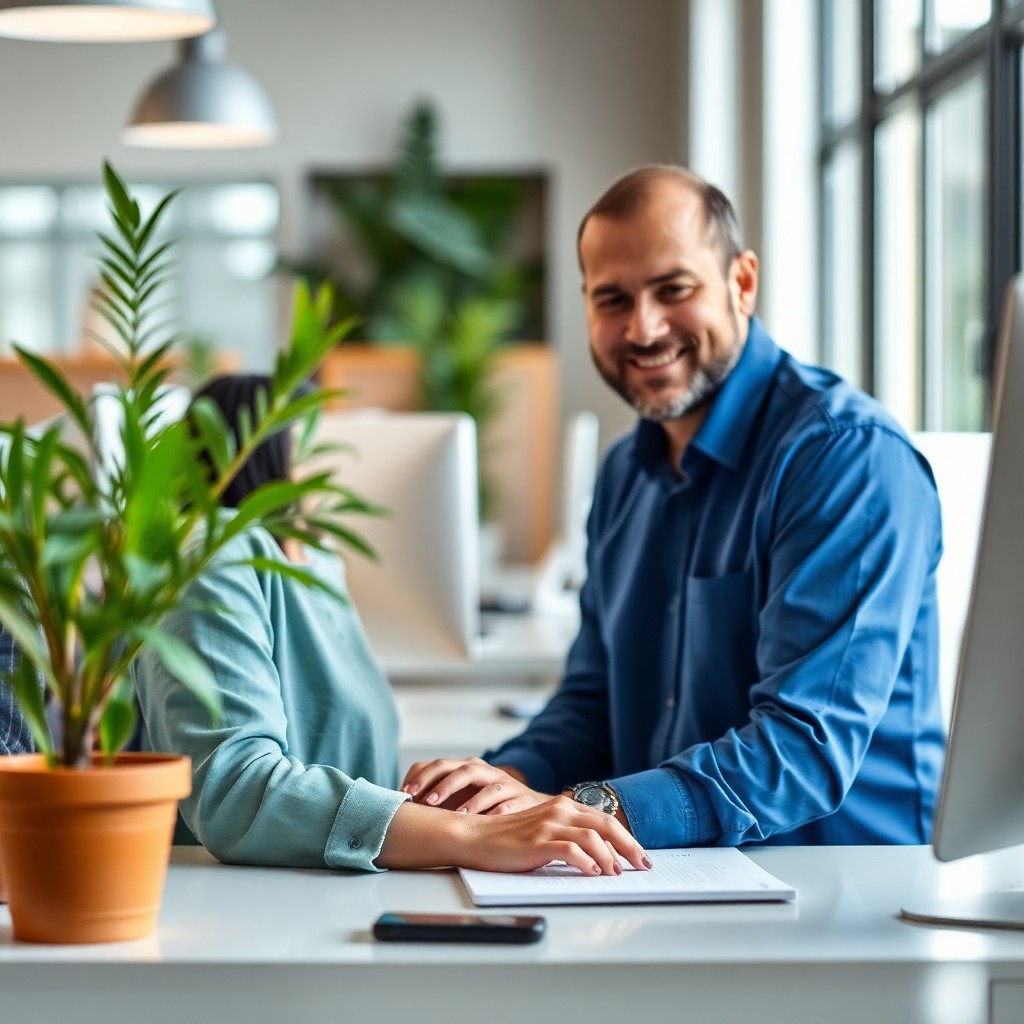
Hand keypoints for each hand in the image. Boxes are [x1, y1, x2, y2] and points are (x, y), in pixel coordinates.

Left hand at [401, 757, 547, 813]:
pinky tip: (488, 821)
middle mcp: (484, 771)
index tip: (404, 794)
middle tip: (426, 801)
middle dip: (443, 785)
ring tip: (457, 815)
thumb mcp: (459, 796)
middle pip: (462, 771)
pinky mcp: (520, 799)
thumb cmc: (484, 803)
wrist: (529, 806)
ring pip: (488, 786)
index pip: (439, 766)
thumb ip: (434, 797)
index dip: (421, 778)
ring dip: (472, 800)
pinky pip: (509, 804)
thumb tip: (397, 809)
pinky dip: (499, 812)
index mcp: (464, 768)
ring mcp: (504, 783)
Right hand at [458, 796, 650, 875]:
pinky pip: (570, 850)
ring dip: (610, 857)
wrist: (473, 836)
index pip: (604, 819)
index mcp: (562, 807)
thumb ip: (566, 837)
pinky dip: (586, 861)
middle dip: (629, 846)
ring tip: (618, 874)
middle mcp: (559, 810)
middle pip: (606, 825)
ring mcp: (548, 824)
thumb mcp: (542, 833)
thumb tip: (597, 858)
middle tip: (643, 865)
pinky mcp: (537, 841)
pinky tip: (594, 872)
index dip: (626, 837)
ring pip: (592, 837)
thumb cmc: (506, 839)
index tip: (640, 855)